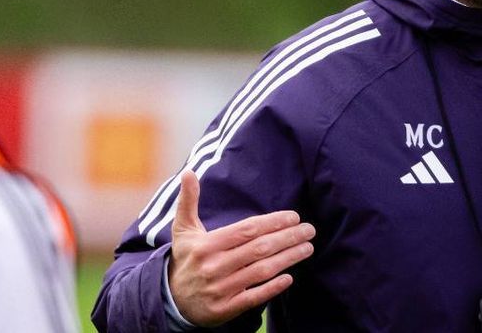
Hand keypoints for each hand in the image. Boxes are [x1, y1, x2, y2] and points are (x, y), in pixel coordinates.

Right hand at [167, 170, 315, 326]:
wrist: (172, 300)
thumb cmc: (186, 259)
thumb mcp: (183, 230)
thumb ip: (188, 201)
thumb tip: (188, 172)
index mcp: (206, 245)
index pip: (247, 230)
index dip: (273, 222)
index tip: (294, 216)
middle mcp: (214, 266)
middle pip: (259, 249)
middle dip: (288, 238)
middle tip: (309, 230)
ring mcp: (220, 289)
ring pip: (261, 271)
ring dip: (288, 258)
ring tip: (307, 248)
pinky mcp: (225, 309)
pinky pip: (254, 297)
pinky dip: (273, 287)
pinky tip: (290, 277)